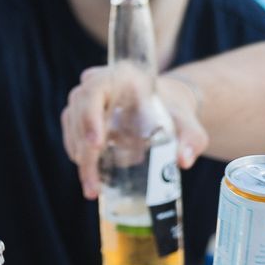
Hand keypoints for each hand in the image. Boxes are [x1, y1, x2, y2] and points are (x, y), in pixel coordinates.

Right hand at [61, 68, 206, 199]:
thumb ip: (192, 139)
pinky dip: (79, 158)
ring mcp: (86, 100)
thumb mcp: (188, 125)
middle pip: (78, 112)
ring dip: (81, 160)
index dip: (90, 115)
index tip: (97, 143)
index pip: (95, 90)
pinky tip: (91, 179)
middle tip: (94, 182)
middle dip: (84, 149)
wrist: (167, 109)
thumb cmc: (176, 113)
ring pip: (72, 127)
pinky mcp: (81, 117)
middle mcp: (98, 84)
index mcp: (122, 76)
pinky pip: (72, 136)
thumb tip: (184, 161)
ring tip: (93, 188)